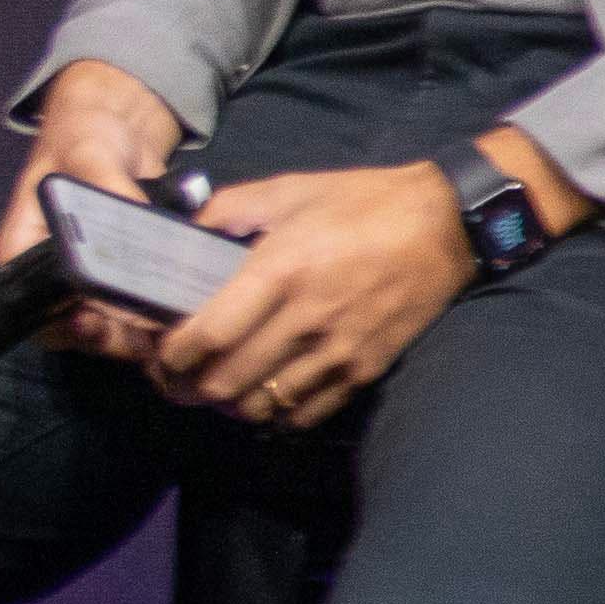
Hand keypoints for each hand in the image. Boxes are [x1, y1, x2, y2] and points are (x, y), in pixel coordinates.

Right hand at [1, 57, 191, 360]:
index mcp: (26, 247)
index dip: (57, 323)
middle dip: (106, 335)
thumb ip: (108, 185)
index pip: (28, 302)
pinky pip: (135, 308)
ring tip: (167, 324)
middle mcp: (52, 271)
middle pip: (69, 325)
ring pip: (106, 325)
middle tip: (141, 331)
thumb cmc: (86, 134)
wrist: (121, 126)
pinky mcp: (124, 276)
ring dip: (134, 332)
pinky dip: (155, 314)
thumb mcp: (90, 152)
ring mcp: (90, 277)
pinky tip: (182, 309)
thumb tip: (136, 220)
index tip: (94, 322)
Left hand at [152, 162, 478, 428]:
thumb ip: (228, 210)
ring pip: (261, 406)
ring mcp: (337, 350)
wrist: (446, 225)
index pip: (207, 335)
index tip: (158, 354)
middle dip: (188, 386)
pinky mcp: (364, 370)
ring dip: (228, 404)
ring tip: (217, 387)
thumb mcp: (288, 189)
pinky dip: (275, 414)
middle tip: (175, 377)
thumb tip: (183, 231)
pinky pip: (305, 414)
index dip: (170, 356)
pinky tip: (264, 396)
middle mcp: (304, 318)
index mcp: (279, 270)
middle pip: (225, 381)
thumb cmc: (361, 201)